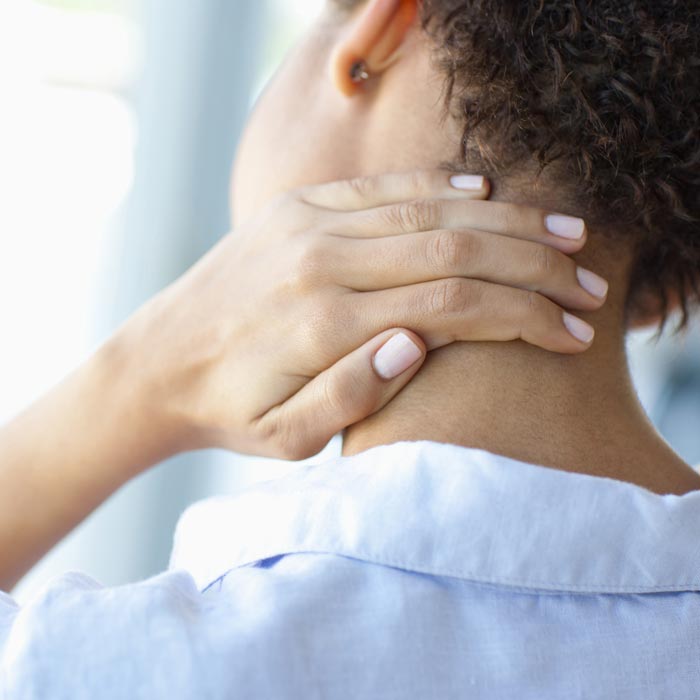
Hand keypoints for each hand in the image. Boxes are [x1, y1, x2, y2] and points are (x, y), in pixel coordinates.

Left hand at [116, 169, 605, 461]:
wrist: (158, 362)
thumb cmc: (228, 409)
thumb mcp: (285, 438)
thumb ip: (351, 396)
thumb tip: (418, 342)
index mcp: (325, 324)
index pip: (452, 304)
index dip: (523, 315)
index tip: (571, 331)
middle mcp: (321, 261)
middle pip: (454, 248)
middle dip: (534, 263)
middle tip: (588, 279)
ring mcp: (307, 224)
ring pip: (428, 210)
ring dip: (505, 221)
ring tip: (564, 233)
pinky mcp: (297, 208)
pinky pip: (382, 188)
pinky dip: (440, 188)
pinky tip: (485, 192)